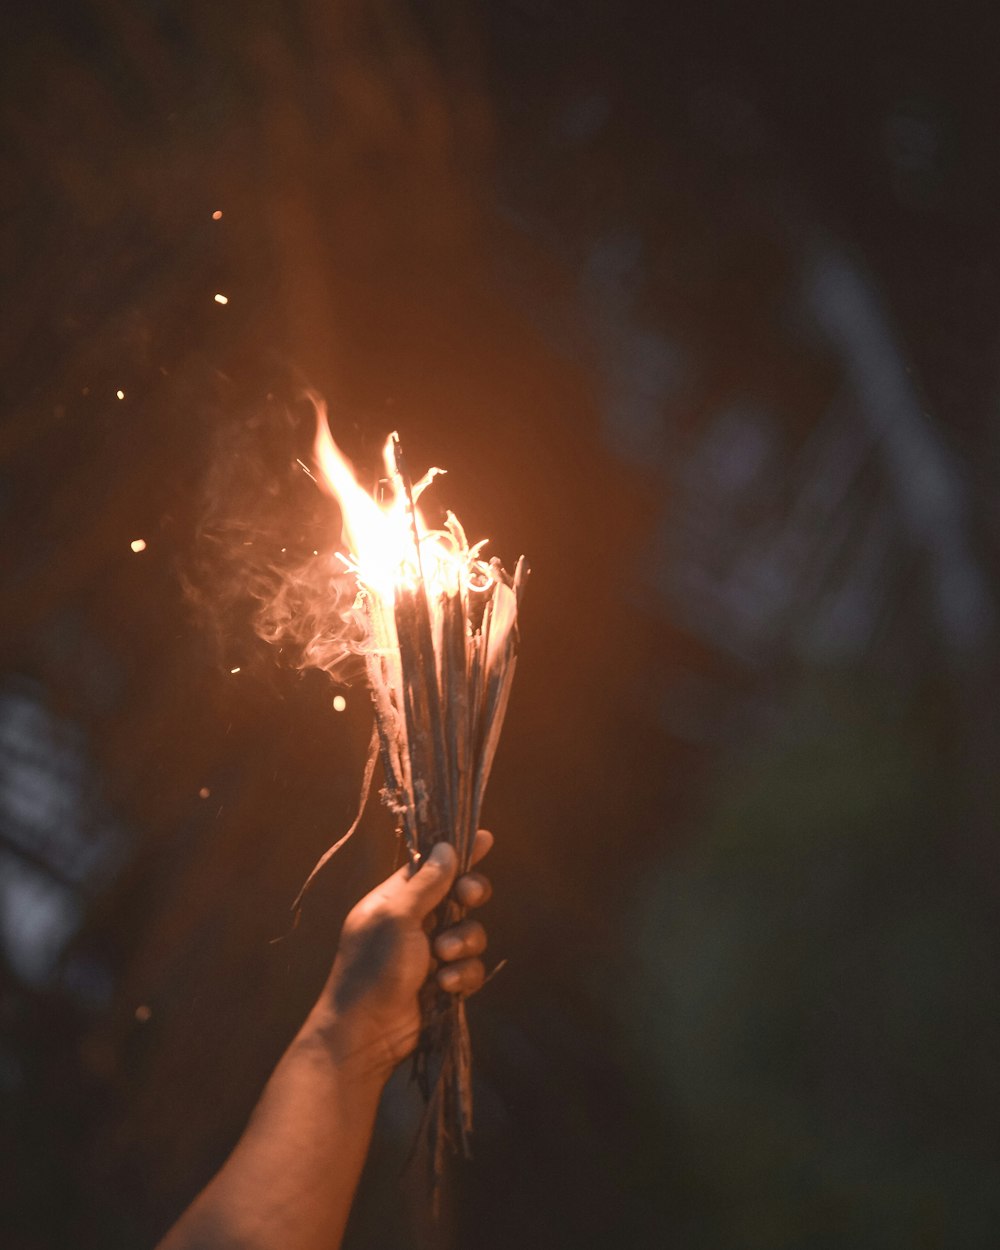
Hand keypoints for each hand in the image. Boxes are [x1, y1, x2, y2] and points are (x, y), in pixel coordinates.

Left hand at [309, 830, 492, 1079]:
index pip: (432, 866)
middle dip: (469, 895)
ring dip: (463, 943)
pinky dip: (462, 975)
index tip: (485, 837)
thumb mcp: (396, 917)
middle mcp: (415, 922)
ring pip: (470, 933)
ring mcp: (430, 954)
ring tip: (442, 957)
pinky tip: (444, 985)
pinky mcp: (444, 983)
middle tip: (469, 896)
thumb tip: (446, 847)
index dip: (457, 853)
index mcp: (396, 899)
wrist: (366, 1035)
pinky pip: (470, 968)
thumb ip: (426, 883)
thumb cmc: (372, 968)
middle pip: (460, 895)